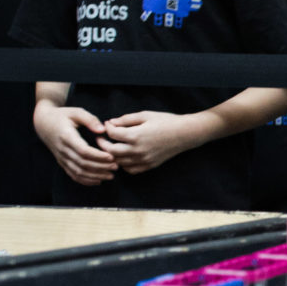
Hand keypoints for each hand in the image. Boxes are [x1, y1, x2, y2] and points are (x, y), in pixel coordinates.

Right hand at [34, 102, 115, 184]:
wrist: (43, 123)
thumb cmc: (62, 116)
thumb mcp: (76, 112)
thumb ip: (90, 119)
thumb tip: (103, 130)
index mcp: (66, 136)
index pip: (83, 150)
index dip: (98, 156)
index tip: (112, 156)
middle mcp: (63, 149)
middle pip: (82, 163)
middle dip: (101, 167)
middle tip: (116, 166)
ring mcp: (61, 158)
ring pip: (78, 172)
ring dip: (95, 176)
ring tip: (110, 175)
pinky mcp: (62, 162)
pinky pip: (73, 175)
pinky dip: (85, 180)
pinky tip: (98, 181)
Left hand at [100, 110, 214, 173]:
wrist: (185, 134)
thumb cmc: (166, 121)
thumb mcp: (145, 115)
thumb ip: (126, 119)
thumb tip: (110, 123)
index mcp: (136, 135)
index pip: (112, 134)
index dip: (107, 128)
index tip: (108, 124)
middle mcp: (138, 150)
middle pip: (111, 151)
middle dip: (103, 143)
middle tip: (101, 138)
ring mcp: (143, 160)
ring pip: (119, 162)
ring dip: (112, 155)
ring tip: (111, 147)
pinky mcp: (149, 165)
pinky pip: (130, 170)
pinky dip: (124, 164)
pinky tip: (124, 156)